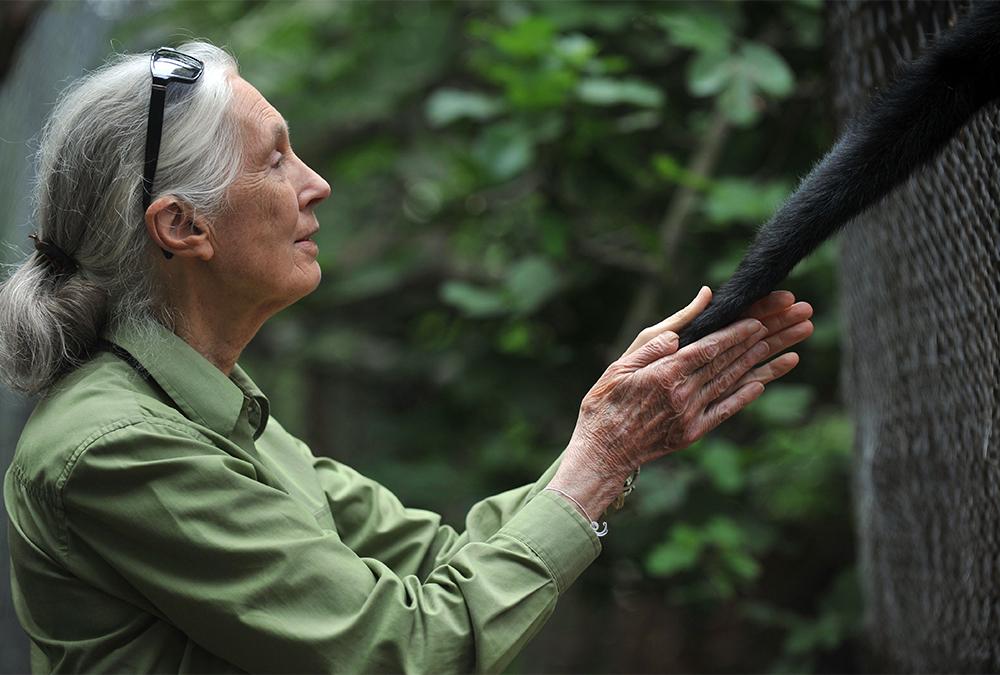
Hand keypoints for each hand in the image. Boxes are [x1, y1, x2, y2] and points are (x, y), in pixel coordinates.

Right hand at [547, 287, 811, 517]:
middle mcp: (684, 394)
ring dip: (768, 363)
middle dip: (768, 338)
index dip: (740, 332)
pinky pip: (727, 409)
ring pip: (736, 381)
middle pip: (732, 361)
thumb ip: (659, 336)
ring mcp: (692, 415)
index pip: (711, 348)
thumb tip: (688, 310)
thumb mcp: (623, 363)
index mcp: (666, 375)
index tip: (766, 317)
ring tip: (796, 346)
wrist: (602, 453)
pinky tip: (766, 380)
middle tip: (798, 320)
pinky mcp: (695, 432)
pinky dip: (747, 393)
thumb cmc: (606, 403)